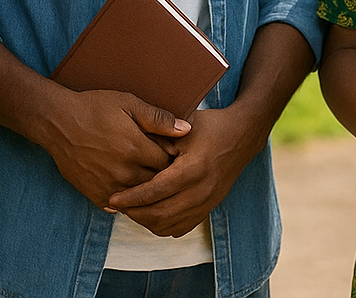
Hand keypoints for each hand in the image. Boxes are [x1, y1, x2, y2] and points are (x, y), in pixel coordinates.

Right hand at [37, 88, 187, 208]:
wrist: (58, 123)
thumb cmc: (95, 109)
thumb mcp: (128, 104)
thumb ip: (158, 119)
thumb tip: (187, 129)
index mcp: (136, 148)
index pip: (170, 163)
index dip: (175, 158)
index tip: (175, 152)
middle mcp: (125, 171)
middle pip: (158, 183)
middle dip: (164, 176)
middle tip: (165, 166)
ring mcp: (110, 186)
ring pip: (142, 198)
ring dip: (148, 190)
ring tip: (148, 176)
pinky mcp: (96, 195)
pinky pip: (122, 207)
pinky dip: (130, 199)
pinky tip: (131, 186)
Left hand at [104, 105, 259, 237]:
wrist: (242, 136)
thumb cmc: (210, 127)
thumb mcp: (184, 127)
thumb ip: (158, 138)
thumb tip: (129, 151)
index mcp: (192, 169)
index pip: (155, 192)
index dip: (131, 197)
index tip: (113, 197)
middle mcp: (200, 191)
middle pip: (158, 214)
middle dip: (133, 212)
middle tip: (117, 204)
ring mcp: (206, 203)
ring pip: (167, 225)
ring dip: (145, 221)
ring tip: (131, 208)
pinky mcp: (208, 209)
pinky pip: (179, 228)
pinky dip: (161, 225)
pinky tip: (151, 212)